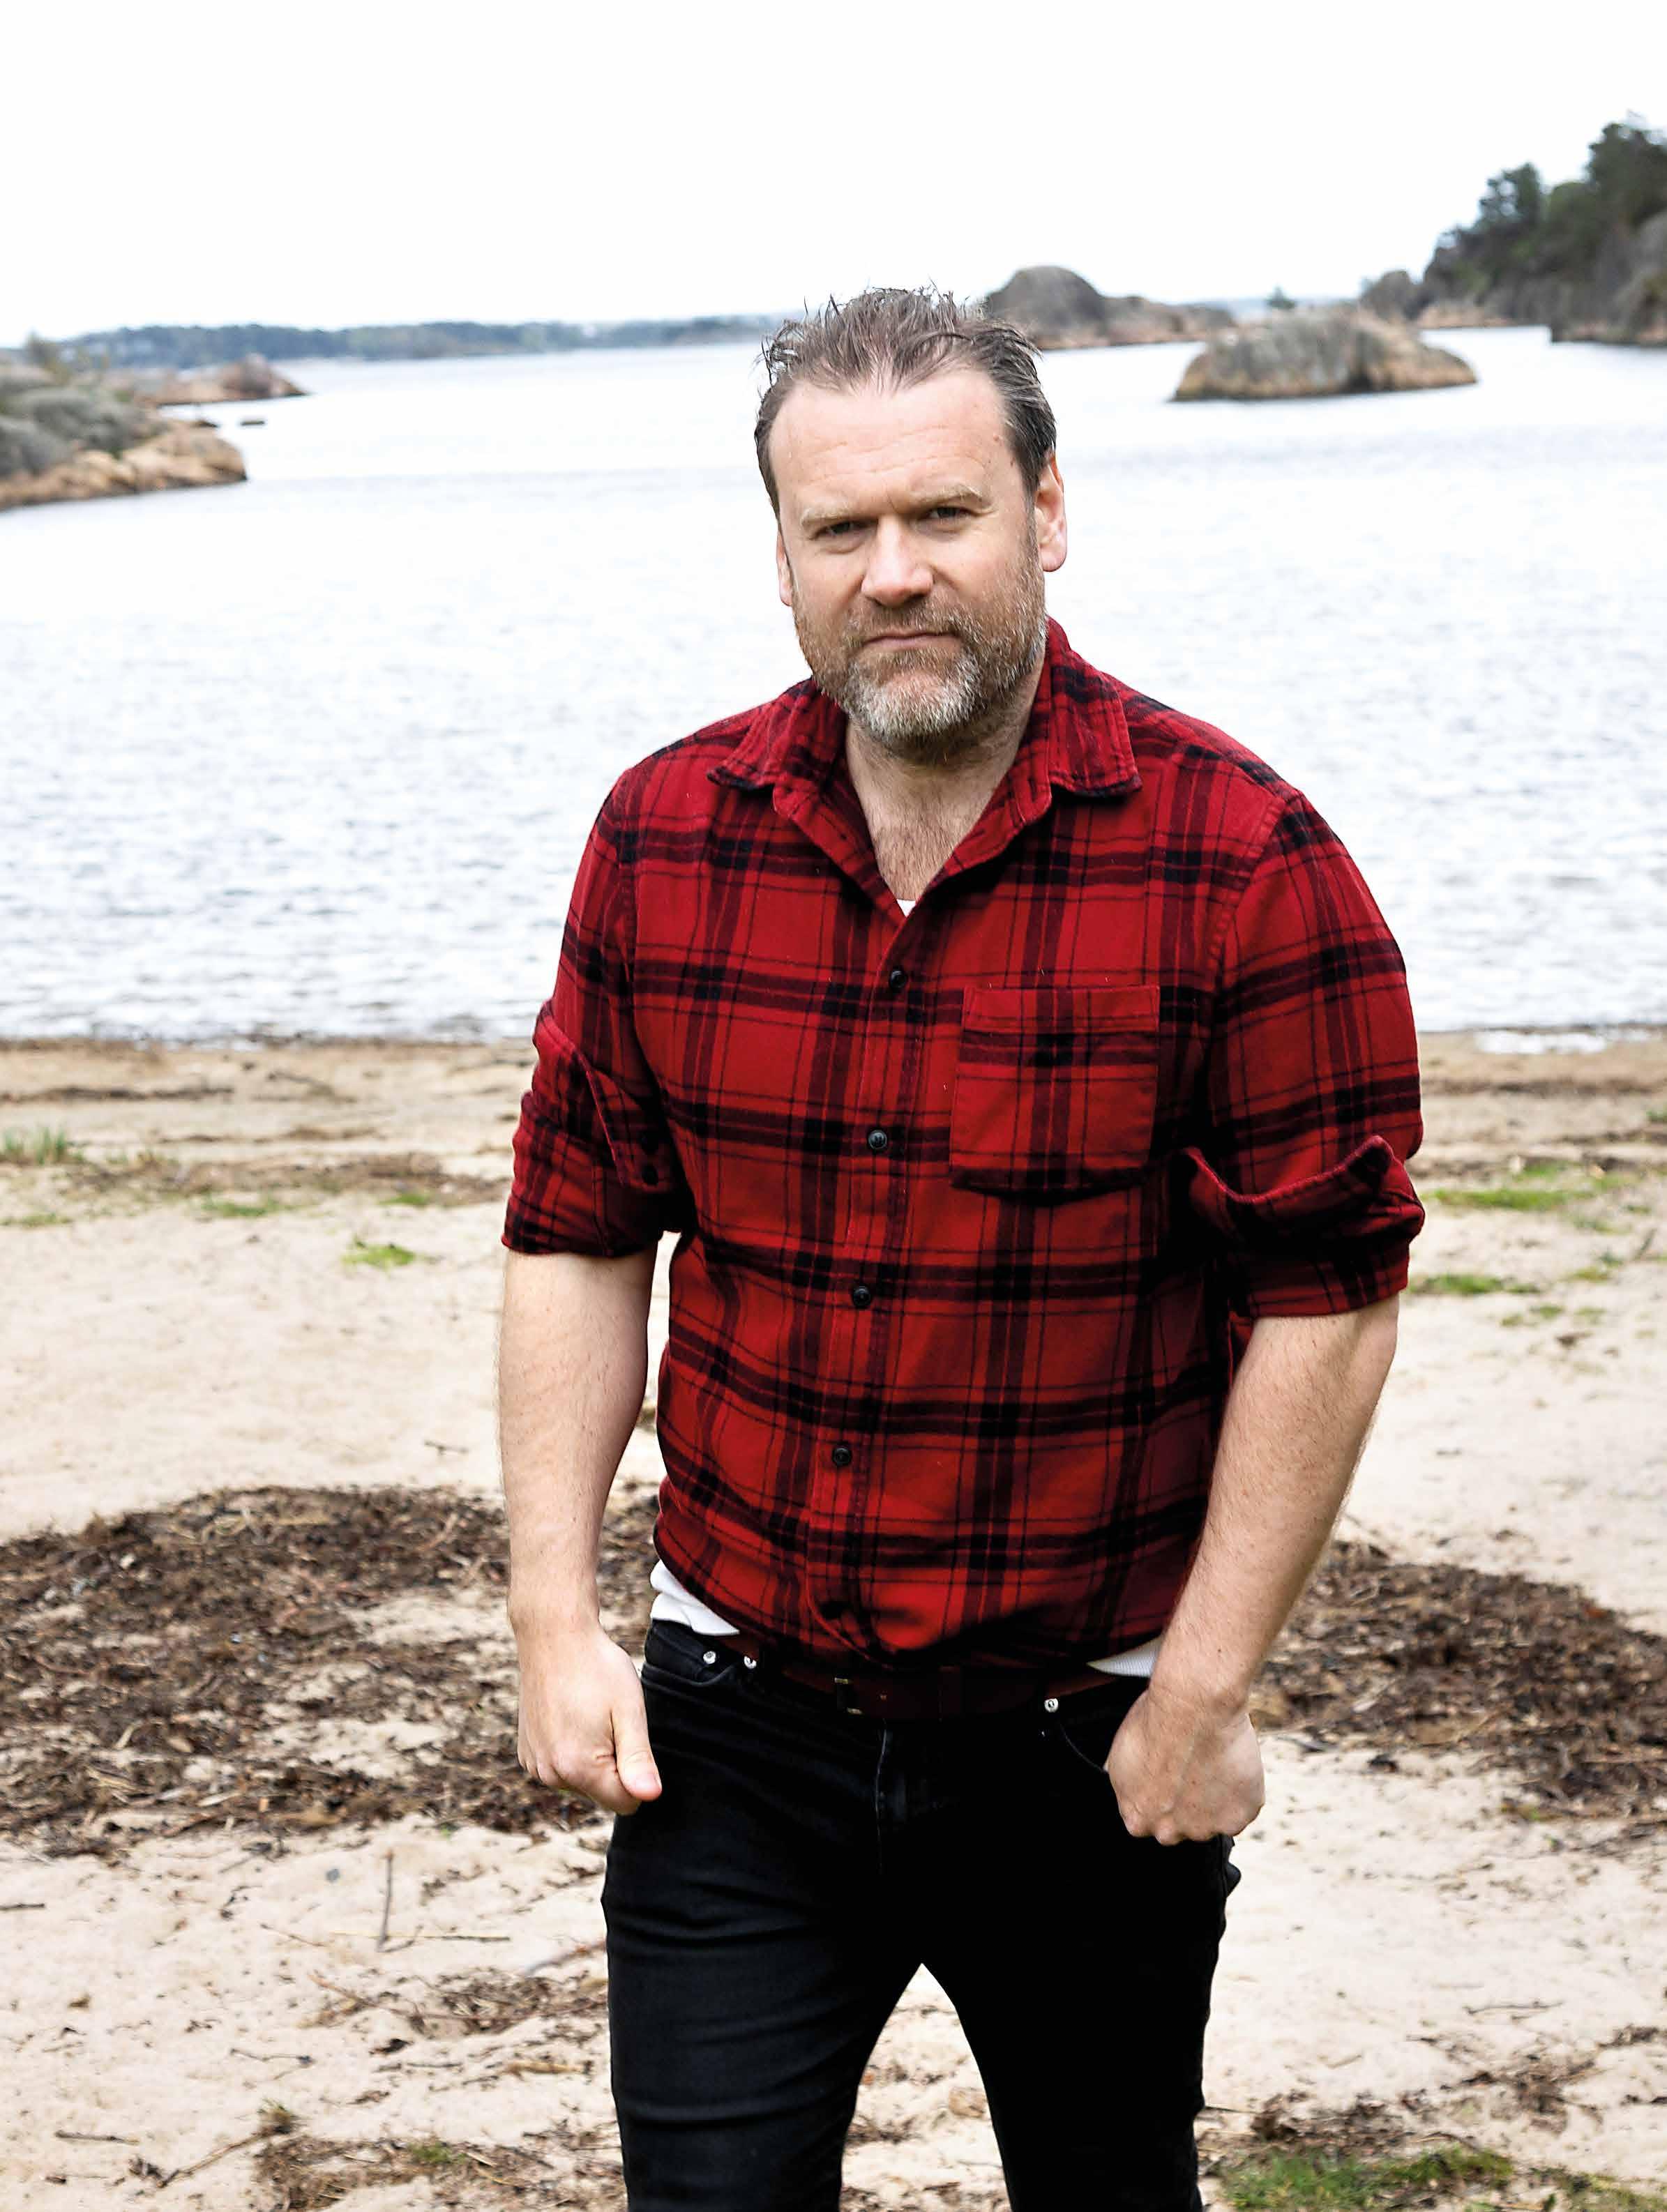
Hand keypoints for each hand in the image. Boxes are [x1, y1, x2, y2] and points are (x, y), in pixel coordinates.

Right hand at [514, 1623, 662, 1815]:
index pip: (626, 1803)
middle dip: (613, 1765)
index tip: (628, 1734)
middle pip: (602, 1793)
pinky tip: (570, 1715)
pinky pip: (561, 1767)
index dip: (637, 1773)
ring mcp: (535, 1764)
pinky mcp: (527, 1754)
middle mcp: (550, 1774)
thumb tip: (650, 1796)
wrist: (553, 1636)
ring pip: (582, 1782)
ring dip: (592, 1757)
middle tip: (608, 1720)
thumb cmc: (597, 1669)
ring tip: (588, 1714)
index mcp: (578, 1768)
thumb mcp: (629, 1710)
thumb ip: (638, 1759)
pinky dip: (571, 1749)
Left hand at [1104, 1681, 1264, 1843]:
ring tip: (1213, 1760)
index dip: (1162, 1796)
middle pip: (1183, 1825)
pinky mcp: (1236, 1818)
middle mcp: (1169, 1832)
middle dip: (1188, 1803)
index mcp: (1137, 1819)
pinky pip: (1242, 1808)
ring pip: (1214, 1818)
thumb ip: (1130, 1787)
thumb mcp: (1121, 1756)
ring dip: (1216, 1798)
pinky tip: (1231, 1764)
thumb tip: (1136, 1789)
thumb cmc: (1157, 1722)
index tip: (1172, 1777)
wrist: (1193, 1708)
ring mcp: (1205, 1828)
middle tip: (1194, 1768)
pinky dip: (1241, 1790)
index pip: (1150, 1819)